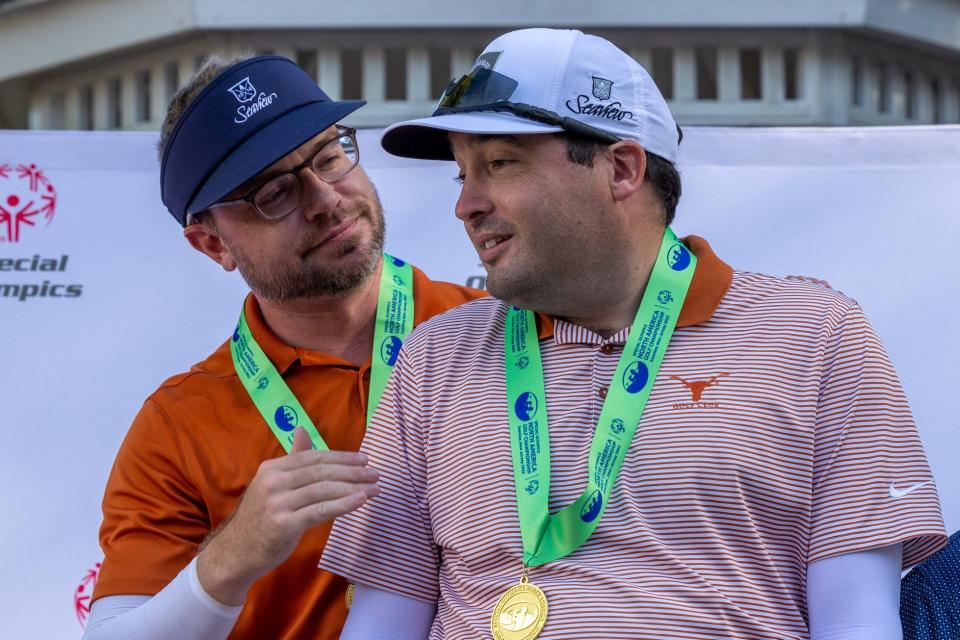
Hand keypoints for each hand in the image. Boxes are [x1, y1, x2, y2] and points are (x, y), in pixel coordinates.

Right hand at [196, 428, 378, 604]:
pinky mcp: (284, 524)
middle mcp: (273, 482)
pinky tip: (360, 501)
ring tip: (374, 488)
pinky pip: (320, 510)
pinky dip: (343, 504)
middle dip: (352, 471)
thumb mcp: (273, 485)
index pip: (314, 457)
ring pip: (324, 490)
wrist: (237, 553)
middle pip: (322, 471)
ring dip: (354, 488)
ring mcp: (277, 503)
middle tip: (375, 474)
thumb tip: (302, 430)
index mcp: (272, 468)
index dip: (341, 457)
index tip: (364, 459)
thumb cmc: (260, 518)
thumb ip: (292, 459)